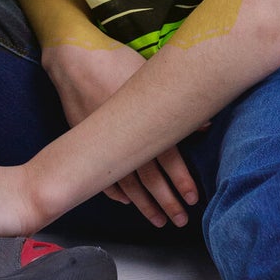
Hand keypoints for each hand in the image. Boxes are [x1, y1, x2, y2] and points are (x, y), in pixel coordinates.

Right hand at [41, 41, 199, 226]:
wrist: (74, 59)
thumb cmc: (115, 61)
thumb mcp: (148, 75)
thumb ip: (175, 102)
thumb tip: (205, 124)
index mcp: (143, 121)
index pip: (168, 158)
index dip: (182, 181)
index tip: (193, 199)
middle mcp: (124, 137)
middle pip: (149, 177)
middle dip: (166, 201)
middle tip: (180, 220)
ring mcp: (103, 143)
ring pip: (126, 182)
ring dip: (143, 204)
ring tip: (158, 220)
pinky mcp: (86, 143)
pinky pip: (101, 175)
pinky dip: (115, 191)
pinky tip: (127, 201)